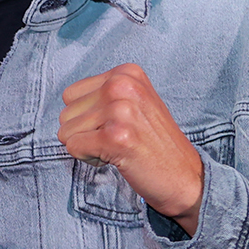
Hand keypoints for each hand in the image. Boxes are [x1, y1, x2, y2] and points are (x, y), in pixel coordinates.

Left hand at [58, 62, 203, 235]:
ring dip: (87, 146)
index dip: (86, 116)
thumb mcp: (134, 102)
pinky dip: (89, 159)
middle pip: (65, 113)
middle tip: (118, 139)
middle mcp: (122, 84)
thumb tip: (63, 102)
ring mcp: (120, 109)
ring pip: (65, 131)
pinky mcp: (115, 136)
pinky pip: (73, 147)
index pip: (70, 94)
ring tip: (118, 148)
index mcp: (126, 72)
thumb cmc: (153, 142)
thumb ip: (102, 94)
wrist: (185, 176)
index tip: (115, 125)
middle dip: (84, 132)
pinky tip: (117, 158)